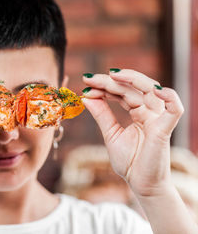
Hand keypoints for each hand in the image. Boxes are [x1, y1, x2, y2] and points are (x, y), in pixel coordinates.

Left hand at [82, 69, 183, 196]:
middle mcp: (149, 112)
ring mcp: (158, 119)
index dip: (104, 86)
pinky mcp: (165, 129)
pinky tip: (154, 89)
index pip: (122, 92)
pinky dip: (169, 97)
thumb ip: (102, 115)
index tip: (85, 84)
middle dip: (110, 81)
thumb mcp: (110, 134)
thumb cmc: (130, 161)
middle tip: (90, 79)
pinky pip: (175, 109)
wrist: (140, 184)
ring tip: (110, 75)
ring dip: (131, 80)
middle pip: (132, 88)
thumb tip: (86, 96)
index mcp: (138, 113)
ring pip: (150, 90)